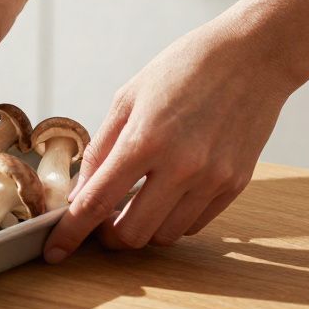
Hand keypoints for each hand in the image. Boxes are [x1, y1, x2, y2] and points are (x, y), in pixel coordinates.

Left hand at [43, 17, 298, 262]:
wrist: (252, 56)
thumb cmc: (184, 70)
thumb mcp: (127, 99)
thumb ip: (101, 150)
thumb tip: (80, 194)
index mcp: (144, 140)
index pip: (96, 203)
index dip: (71, 233)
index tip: (56, 252)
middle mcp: (181, 166)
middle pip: (132, 234)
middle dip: (109, 235)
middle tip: (102, 219)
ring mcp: (212, 179)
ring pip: (164, 236)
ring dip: (143, 227)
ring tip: (138, 199)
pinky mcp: (235, 185)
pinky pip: (195, 224)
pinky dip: (173, 218)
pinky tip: (168, 193)